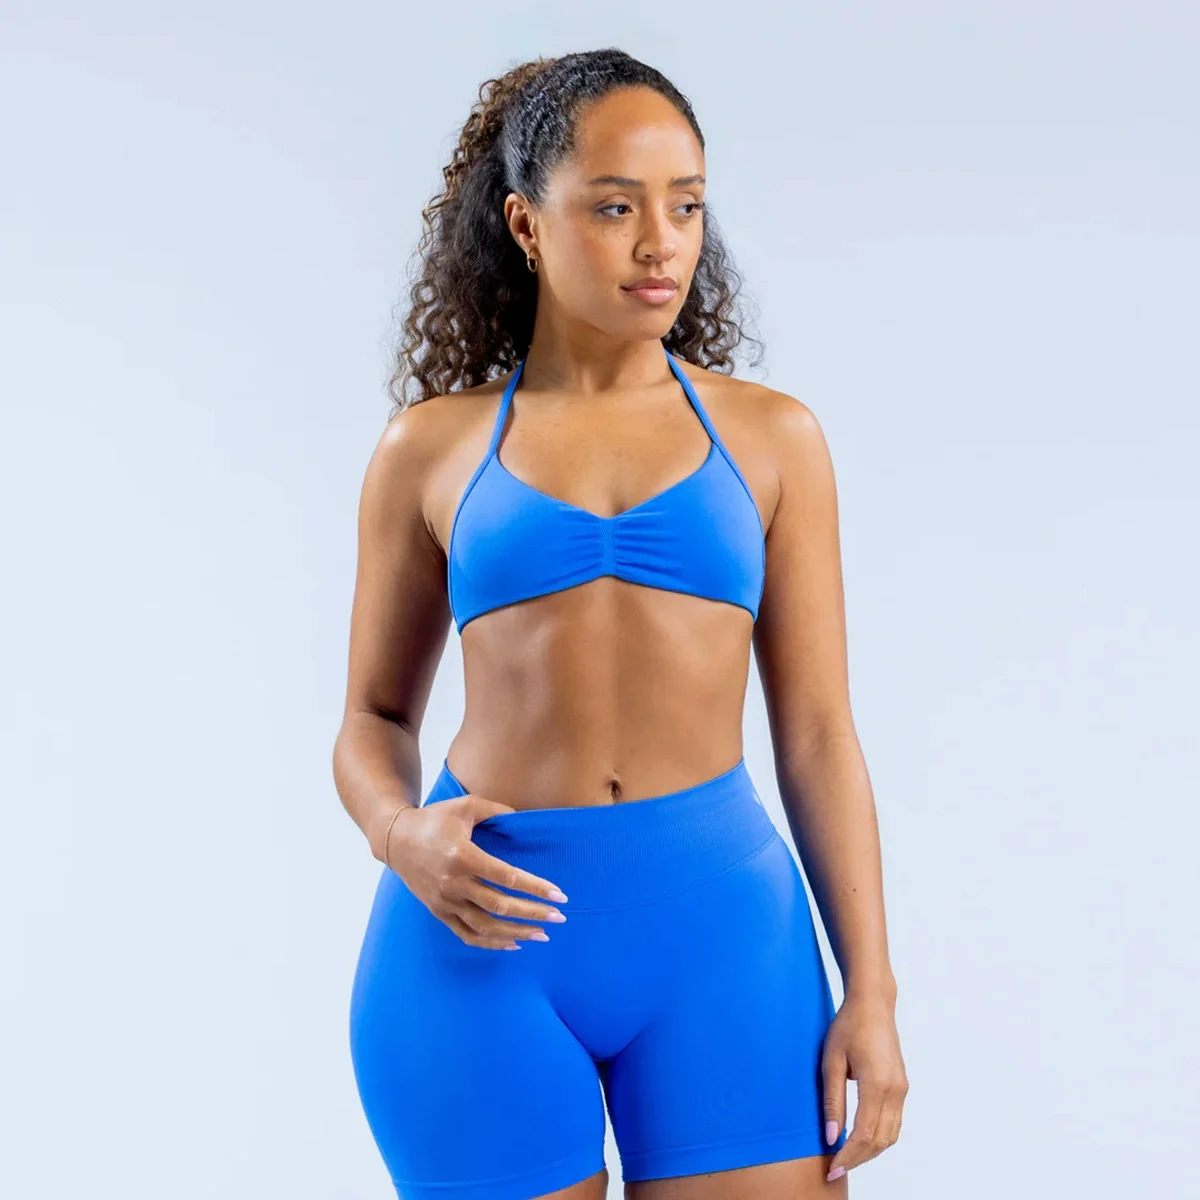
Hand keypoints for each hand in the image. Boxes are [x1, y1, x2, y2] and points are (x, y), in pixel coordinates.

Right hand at [383, 797, 567, 948]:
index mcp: (463, 856)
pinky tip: (513, 944)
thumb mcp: (466, 806)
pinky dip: (491, 943)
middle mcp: (453, 883)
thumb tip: (525, 820)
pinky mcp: (439, 911)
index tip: (559, 895)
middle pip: (499, 905)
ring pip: (485, 927)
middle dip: (533, 913)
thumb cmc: (435, 819)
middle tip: (559, 917)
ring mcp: (445, 901)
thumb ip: (498, 811)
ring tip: (542, 934)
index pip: (507, 877)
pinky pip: (467, 935)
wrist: (396, 840)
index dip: (535, 887)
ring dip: (517, 932)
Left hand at [821, 991, 907, 1182]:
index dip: (848, 1156)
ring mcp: (902, 1089)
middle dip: (857, 1160)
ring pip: (890, 1136)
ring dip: (869, 1152)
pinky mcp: (902, 1086)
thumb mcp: (831, 1061)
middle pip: (879, 1141)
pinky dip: (879, 1138)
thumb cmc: (848, 1026)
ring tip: (845, 1158)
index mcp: (877, 1084)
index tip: (831, 1169)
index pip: (863, 1134)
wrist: (873, 1003)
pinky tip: (860, 1140)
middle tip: (834, 1170)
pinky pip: (894, 1123)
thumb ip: (832, 1101)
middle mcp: (895, 1090)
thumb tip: (831, 1137)